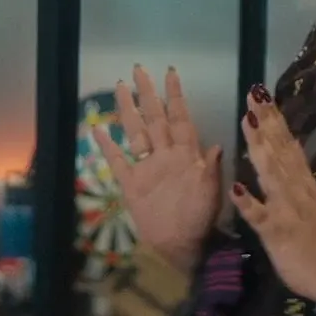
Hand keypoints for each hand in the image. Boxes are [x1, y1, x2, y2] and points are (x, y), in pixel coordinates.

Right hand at [92, 64, 223, 271]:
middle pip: (154, 117)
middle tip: (139, 69)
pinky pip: (118, 161)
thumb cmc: (201, 218)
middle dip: (147, 93)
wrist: (183, 246)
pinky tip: (98, 129)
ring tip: (119, 87)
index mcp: (186, 154)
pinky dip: (108, 146)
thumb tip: (216, 146)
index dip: (175, 96)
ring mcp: (147, 167)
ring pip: (135, 132)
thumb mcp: (211, 193)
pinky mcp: (132, 184)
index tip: (170, 72)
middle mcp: (165, 154)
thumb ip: (211, 169)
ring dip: (128, 110)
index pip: (180, 118)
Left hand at [230, 86, 315, 301]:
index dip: (273, 118)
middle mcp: (295, 188)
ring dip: (258, 148)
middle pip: (278, 150)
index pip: (286, 143)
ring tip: (246, 122)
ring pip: (271, 174)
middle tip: (252, 93)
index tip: (260, 92)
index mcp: (301, 181)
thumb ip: (299, 170)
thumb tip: (290, 139)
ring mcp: (286, 209)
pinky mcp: (277, 232)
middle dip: (265, 122)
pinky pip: (260, 216)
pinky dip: (249, 202)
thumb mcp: (311, 196)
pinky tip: (236, 187)